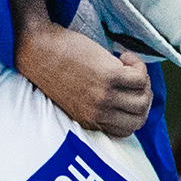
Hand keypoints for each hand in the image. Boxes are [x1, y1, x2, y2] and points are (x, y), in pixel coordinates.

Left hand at [17, 19, 149, 136]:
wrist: (37, 49)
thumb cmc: (53, 67)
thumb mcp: (73, 98)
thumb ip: (93, 104)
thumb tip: (123, 95)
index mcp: (88, 121)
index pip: (126, 131)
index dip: (133, 112)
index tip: (126, 92)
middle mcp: (98, 113)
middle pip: (140, 118)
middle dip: (143, 96)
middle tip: (133, 77)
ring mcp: (105, 96)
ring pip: (144, 98)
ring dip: (142, 79)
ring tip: (127, 65)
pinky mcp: (110, 76)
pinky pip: (140, 77)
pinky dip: (138, 64)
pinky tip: (123, 55)